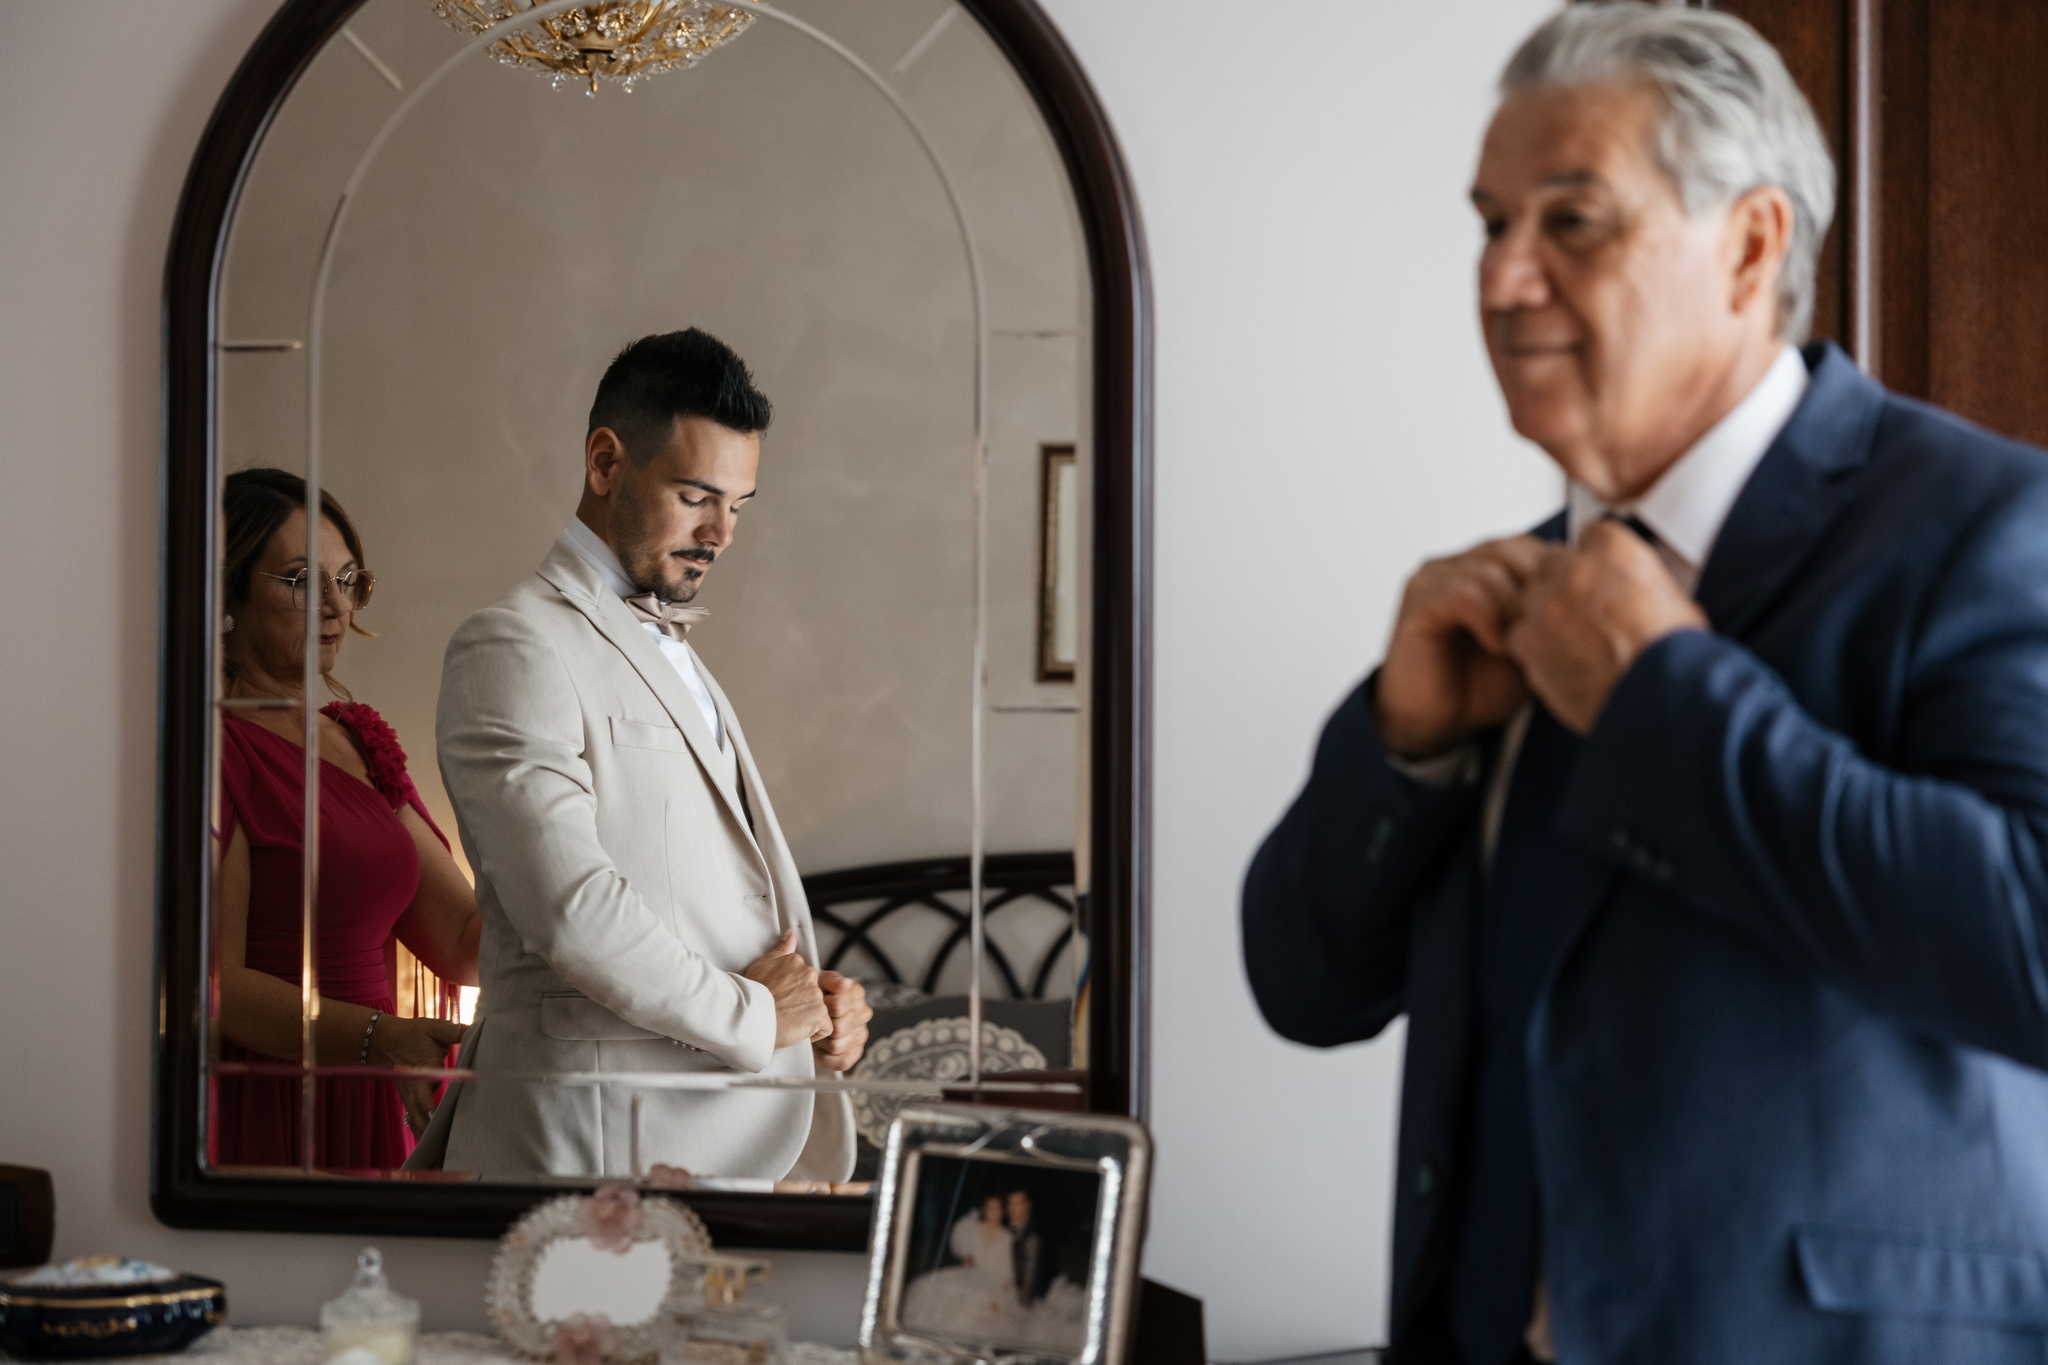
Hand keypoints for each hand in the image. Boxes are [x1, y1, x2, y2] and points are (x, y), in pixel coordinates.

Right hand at [367, 1014, 467, 1135]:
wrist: (383, 1041)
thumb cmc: (412, 1034)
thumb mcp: (434, 1028)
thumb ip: (454, 1031)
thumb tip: (475, 1029)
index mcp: (420, 1072)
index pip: (426, 1094)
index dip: (433, 1108)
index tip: (441, 1119)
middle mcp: (414, 1090)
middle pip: (421, 1117)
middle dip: (432, 1130)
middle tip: (450, 1145)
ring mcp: (410, 1098)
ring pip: (416, 1123)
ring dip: (427, 1136)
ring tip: (444, 1152)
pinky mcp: (410, 1102)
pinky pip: (414, 1122)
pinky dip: (422, 1133)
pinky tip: (434, 1147)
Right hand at [743, 928, 829, 1048]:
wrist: (748, 1016)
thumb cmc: (750, 993)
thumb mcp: (762, 964)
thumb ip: (781, 950)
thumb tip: (791, 934)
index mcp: (796, 962)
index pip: (804, 979)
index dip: (793, 993)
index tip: (780, 1000)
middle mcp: (809, 975)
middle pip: (813, 994)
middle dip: (802, 1004)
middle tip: (783, 1012)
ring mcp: (816, 995)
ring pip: (820, 1010)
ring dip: (808, 1018)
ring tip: (787, 1022)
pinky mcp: (820, 1015)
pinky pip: (825, 1028)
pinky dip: (814, 1034)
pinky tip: (796, 1031)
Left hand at [812, 971, 871, 1072]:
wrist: (810, 1011)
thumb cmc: (816, 996)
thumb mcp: (819, 982)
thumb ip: (831, 980)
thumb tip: (845, 984)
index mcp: (856, 994)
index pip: (839, 1006)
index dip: (822, 1008)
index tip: (815, 1005)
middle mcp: (863, 1014)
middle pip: (838, 1028)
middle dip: (820, 1027)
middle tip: (811, 1023)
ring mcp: (861, 1034)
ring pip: (837, 1046)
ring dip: (821, 1042)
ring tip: (814, 1035)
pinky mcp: (856, 1053)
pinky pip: (842, 1062)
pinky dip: (826, 1058)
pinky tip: (819, 1049)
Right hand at [1376, 535, 1557, 757]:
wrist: (1440, 722)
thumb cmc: (1482, 686)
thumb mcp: (1534, 645)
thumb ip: (1553, 613)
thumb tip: (1599, 594)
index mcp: (1484, 567)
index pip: (1530, 546)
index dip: (1555, 576)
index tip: (1572, 613)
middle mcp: (1457, 565)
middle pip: (1511, 548)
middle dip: (1537, 589)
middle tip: (1547, 629)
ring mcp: (1434, 578)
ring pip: (1490, 569)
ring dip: (1513, 608)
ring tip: (1520, 643)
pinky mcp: (1418, 599)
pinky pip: (1464, 593)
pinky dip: (1488, 619)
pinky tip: (1496, 645)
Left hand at [1505, 519, 1707, 733]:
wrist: (1663, 697)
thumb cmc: (1676, 655)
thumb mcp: (1674, 598)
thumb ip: (1637, 579)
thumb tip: (1629, 586)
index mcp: (1615, 550)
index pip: (1589, 536)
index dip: (1594, 561)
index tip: (1598, 578)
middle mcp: (1574, 570)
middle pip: (1550, 565)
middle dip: (1562, 586)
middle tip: (1583, 616)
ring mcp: (1546, 604)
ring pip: (1530, 601)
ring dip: (1545, 618)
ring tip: (1576, 646)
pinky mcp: (1529, 640)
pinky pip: (1519, 637)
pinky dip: (1535, 650)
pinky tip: (1562, 664)